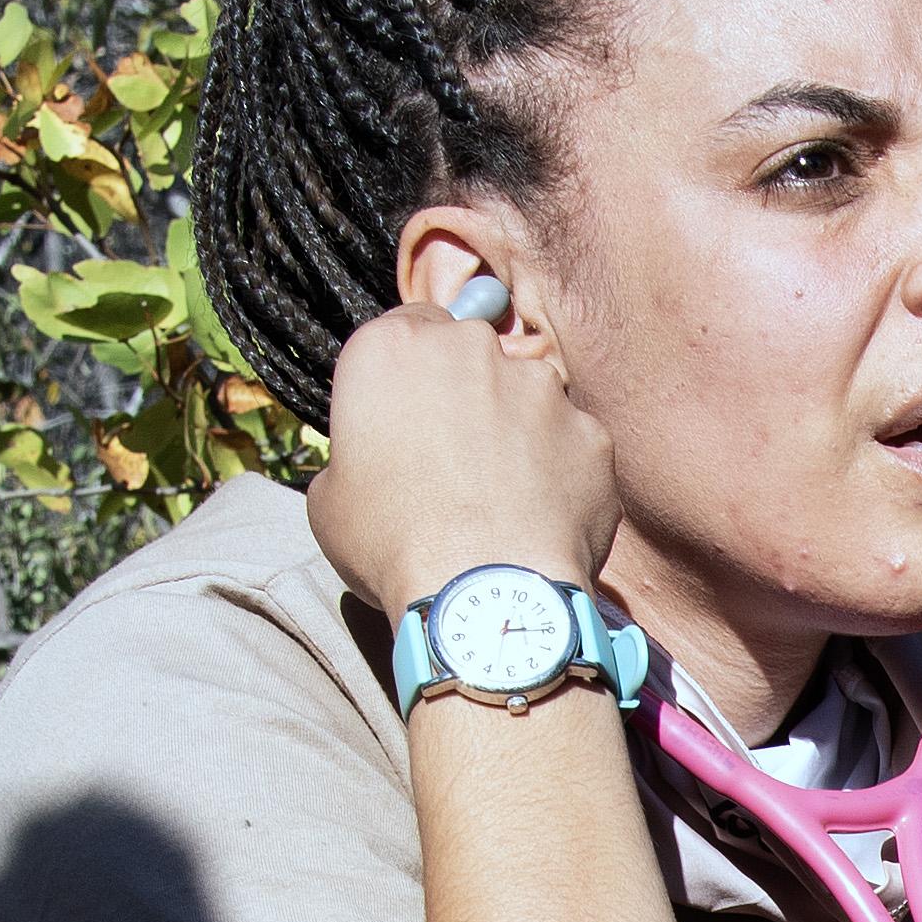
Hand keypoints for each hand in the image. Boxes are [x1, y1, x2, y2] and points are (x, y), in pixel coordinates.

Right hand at [308, 287, 620, 617]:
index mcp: (393, 347)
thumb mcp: (330, 497)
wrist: (481, 594)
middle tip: (458, 459)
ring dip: (520, 430)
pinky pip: (574, 444)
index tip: (416, 412)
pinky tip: (542, 517)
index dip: (415, 375)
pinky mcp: (591, 431)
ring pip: (531, 395)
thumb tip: (377, 462)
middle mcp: (471, 348)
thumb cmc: (392, 545)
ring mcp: (541, 387)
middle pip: (474, 354)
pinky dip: (563, 472)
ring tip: (503, 496)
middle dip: (470, 394)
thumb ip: (358, 452)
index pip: (410, 328)